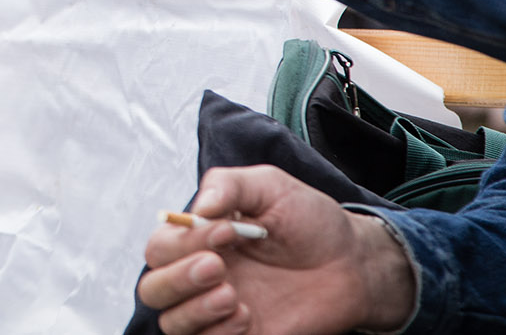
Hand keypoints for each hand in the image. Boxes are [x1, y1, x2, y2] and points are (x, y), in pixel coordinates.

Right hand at [138, 166, 415, 334]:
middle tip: (218, 267)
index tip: (227, 231)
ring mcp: (219, 310)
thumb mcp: (270, 186)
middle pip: (153, 289)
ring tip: (233, 296)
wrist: (352, 263)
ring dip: (195, 310)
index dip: (183, 242)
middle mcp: (202, 276)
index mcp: (200, 239)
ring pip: (172, 323)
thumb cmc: (310, 221)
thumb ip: (228, 185)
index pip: (161, 247)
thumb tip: (196, 209)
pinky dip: (218, 333)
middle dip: (178, 279)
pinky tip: (247, 316)